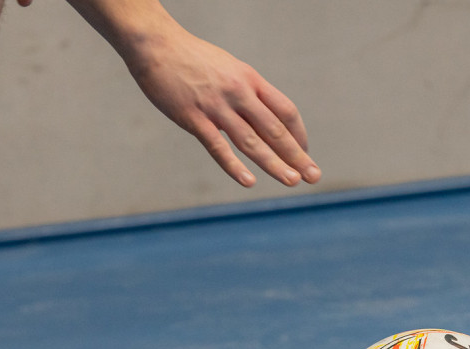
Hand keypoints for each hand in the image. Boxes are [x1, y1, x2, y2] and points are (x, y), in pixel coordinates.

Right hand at [122, 27, 318, 187]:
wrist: (156, 45)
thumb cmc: (192, 59)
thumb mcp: (228, 69)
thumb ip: (244, 93)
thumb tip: (258, 117)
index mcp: (250, 79)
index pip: (285, 110)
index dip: (298, 134)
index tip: (304, 151)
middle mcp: (239, 92)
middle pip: (275, 129)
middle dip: (296, 155)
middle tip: (313, 176)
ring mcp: (216, 106)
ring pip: (252, 141)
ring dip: (274, 163)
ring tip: (292, 181)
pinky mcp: (193, 118)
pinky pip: (218, 146)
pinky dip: (234, 166)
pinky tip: (249, 181)